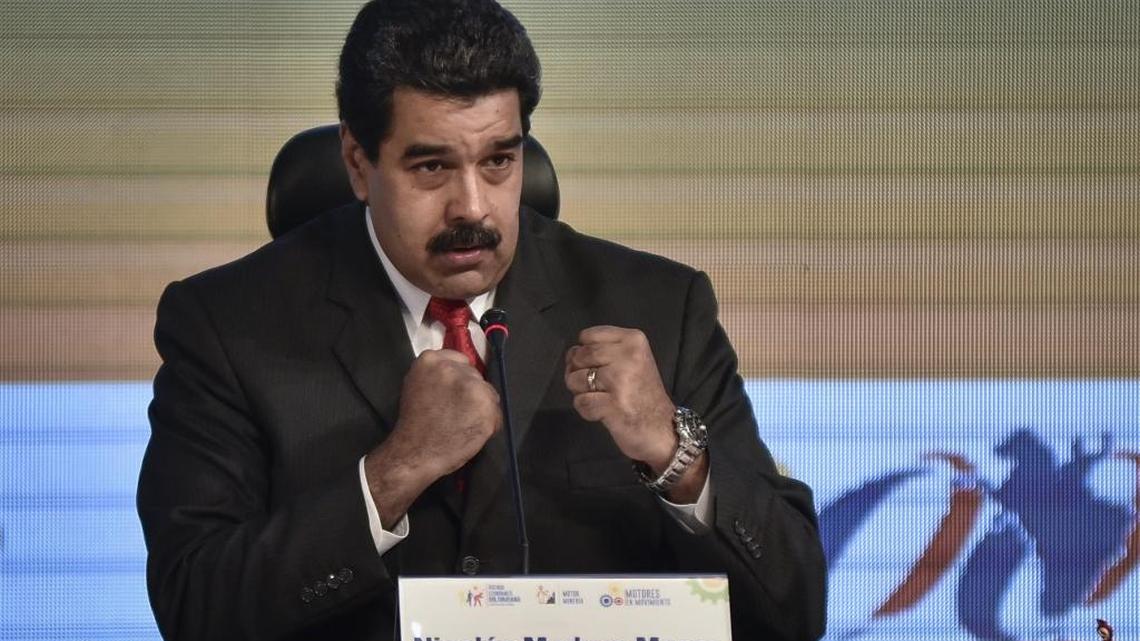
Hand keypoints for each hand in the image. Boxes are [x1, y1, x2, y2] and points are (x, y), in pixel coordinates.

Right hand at [364, 349, 500, 524]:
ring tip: (464, 423)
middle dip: (470, 392)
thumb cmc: (414, 424)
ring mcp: (471, 386)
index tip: (455, 392)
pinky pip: (495, 412)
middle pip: (475, 376)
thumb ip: (436, 375)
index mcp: (431, 360)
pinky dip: (489, 424)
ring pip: (488, 393)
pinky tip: (471, 431)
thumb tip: (459, 374)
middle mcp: (453, 369)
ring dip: (481, 408)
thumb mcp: (416, 385)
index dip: (460, 378)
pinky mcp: (485, 405)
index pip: (460, 360)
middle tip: (457, 411)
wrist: (414, 452)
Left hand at [564, 326, 677, 471]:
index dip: (585, 353)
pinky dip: (587, 410)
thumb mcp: (633, 360)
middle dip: (579, 373)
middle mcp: (628, 356)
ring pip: (575, 379)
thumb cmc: (643, 395)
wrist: (663, 430)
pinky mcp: (613, 404)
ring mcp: (620, 380)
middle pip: (578, 356)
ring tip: (602, 399)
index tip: (598, 366)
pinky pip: (581, 402)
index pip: (587, 335)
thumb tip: (571, 355)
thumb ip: (605, 351)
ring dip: (582, 393)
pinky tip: (604, 412)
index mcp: (633, 340)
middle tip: (598, 386)